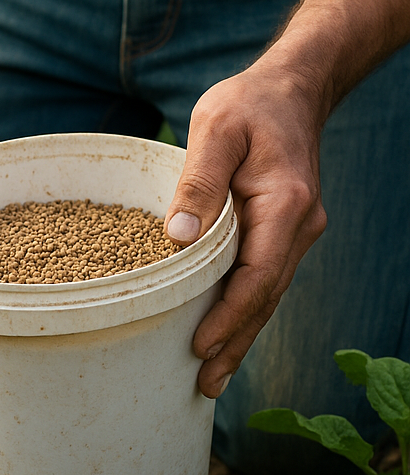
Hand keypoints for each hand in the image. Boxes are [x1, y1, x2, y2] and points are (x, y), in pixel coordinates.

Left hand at [163, 60, 328, 398]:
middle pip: (265, 297)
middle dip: (235, 342)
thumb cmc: (247, 105)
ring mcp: (294, 232)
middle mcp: (298, 226)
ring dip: (241, 334)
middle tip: (204, 385)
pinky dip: (245, 309)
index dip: (230, 315)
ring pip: (266, 294)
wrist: (290, 90)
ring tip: (212, 376)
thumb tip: (176, 239)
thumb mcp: (215, 130)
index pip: (258, 275)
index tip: (201, 345)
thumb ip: (198, 182)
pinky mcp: (281, 231)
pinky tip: (226, 333)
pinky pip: (264, 279)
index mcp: (283, 205)